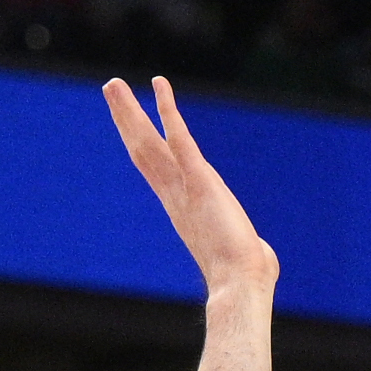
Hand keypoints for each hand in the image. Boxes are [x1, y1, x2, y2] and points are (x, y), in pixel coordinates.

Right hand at [104, 76, 276, 294]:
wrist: (241, 286)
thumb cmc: (243, 278)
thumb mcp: (237, 253)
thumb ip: (242, 246)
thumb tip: (260, 257)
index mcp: (180, 207)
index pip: (154, 168)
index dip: (141, 142)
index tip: (129, 122)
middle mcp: (174, 195)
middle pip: (142, 150)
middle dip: (126, 118)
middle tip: (110, 89)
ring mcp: (184, 187)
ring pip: (150, 142)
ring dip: (132, 110)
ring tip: (113, 84)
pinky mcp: (201, 180)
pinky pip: (180, 139)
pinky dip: (168, 110)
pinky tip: (159, 85)